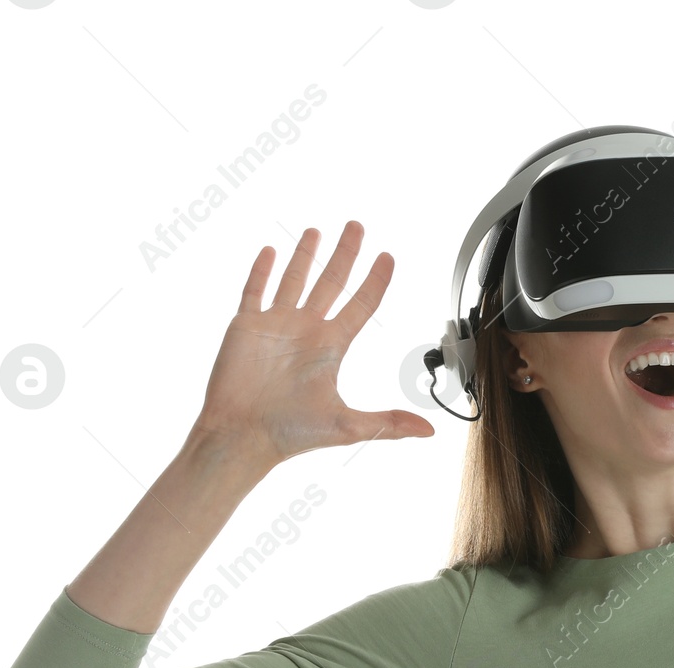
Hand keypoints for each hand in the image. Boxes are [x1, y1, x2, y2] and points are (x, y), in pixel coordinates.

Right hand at [194, 221, 434, 467]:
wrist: (243, 436)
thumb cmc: (292, 433)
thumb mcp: (347, 426)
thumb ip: (388, 424)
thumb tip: (429, 431)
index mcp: (331, 347)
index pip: (361, 304)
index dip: (375, 281)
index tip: (388, 258)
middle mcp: (306, 331)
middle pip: (331, 282)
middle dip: (344, 253)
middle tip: (357, 226)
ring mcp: (276, 326)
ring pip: (294, 280)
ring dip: (305, 255)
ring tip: (316, 231)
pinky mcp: (246, 326)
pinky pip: (255, 291)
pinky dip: (261, 271)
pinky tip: (270, 250)